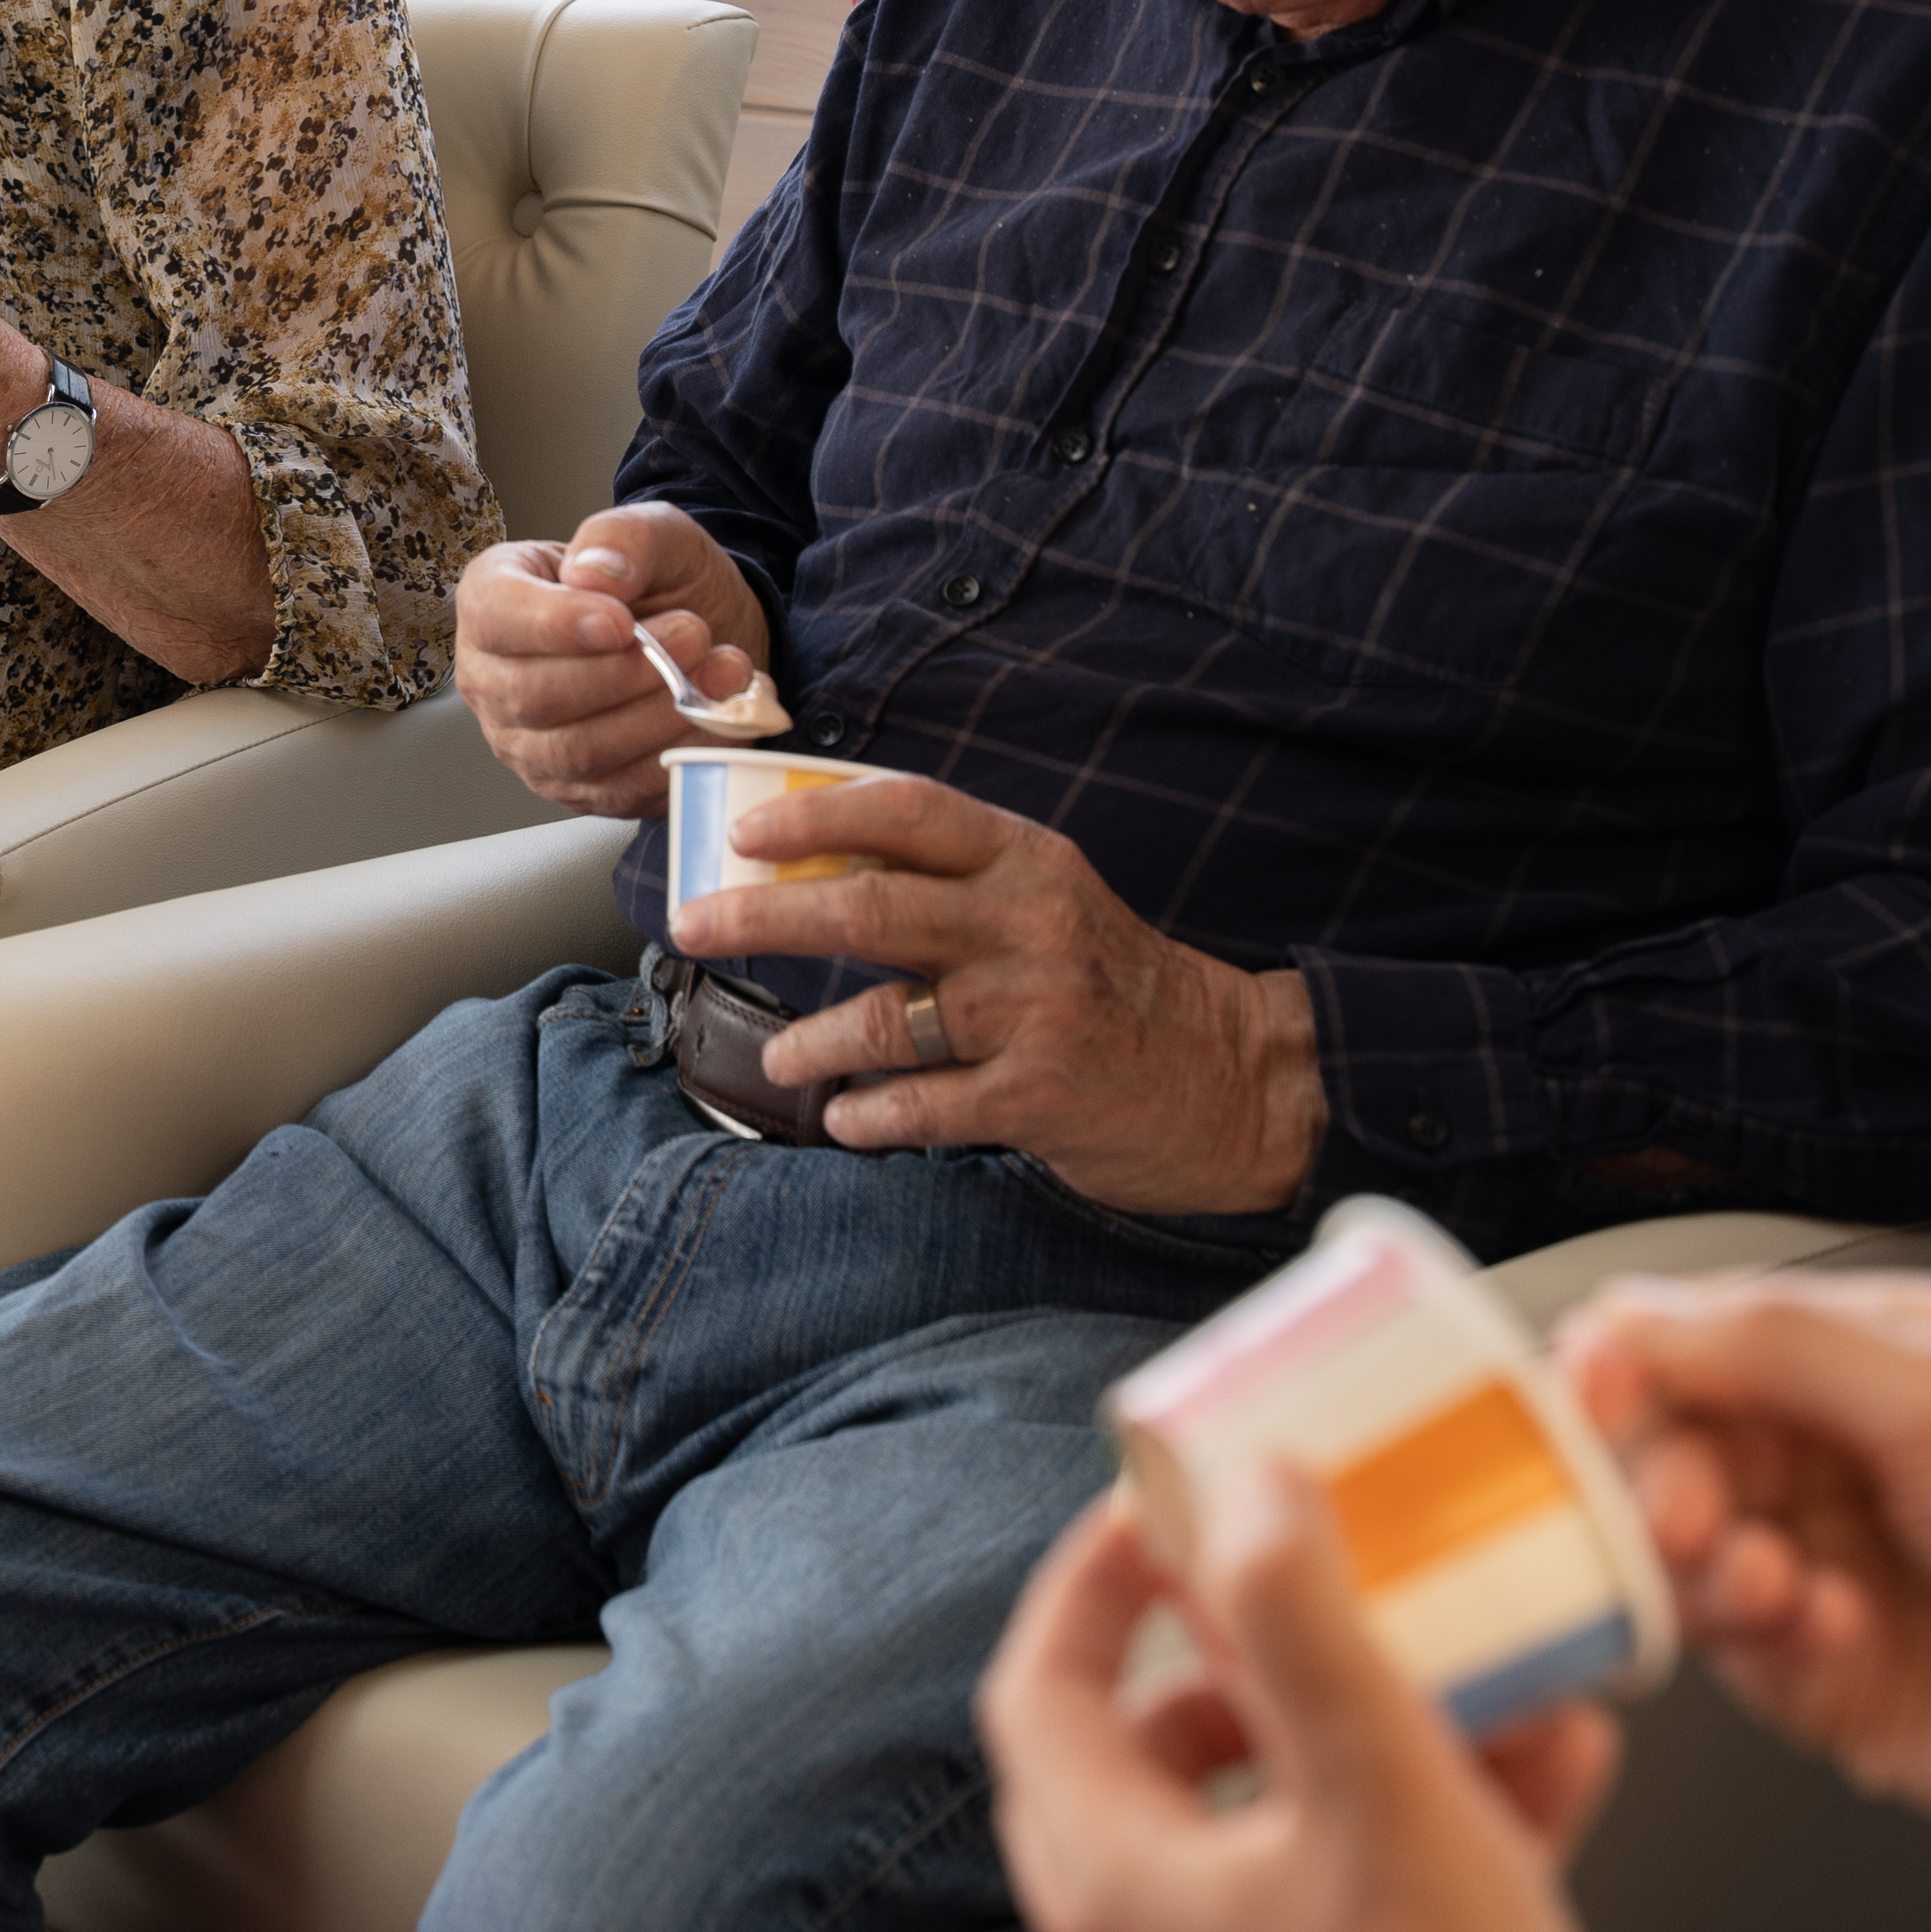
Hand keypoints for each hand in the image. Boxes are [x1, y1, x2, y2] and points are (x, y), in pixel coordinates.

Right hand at [454, 504, 772, 814]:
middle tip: (696, 636)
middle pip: (535, 696)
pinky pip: (618, 790)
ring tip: (723, 673)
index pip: (496, 617)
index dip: (555, 625)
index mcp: (491, 597)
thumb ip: (622, 540)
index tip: (623, 622)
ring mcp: (526, 743)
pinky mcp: (573, 790)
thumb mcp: (656, 534)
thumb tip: (596, 579)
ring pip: (578, 751)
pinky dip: (677, 756)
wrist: (701, 635)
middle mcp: (492, 678)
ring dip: (659, 717)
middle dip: (626, 673)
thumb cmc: (660, 582)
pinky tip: (719, 718)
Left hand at [678, 771, 1322, 1212]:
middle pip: (869, 904)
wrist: (1235, 1077)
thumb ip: (957, 881)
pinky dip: (868, 1114)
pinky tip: (846, 1119)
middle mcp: (1027, 926)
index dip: (814, 815)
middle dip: (763, 914)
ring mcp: (1033, 1013)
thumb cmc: (1116, 985)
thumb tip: (817, 866)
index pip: (908, 812)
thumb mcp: (1051, 900)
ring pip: (883, 1016)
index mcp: (1027, 861)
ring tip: (782, 1055)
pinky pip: (921, 1105)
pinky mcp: (1038, 1097)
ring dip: (811, 1041)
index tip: (743, 833)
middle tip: (695, 925)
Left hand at [982, 1483, 1781, 1931]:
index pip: (1037, 1692)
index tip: (1160, 1511)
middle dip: (1220, 1653)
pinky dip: (1414, 1818)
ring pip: (1251, 1821)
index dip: (1091, 1582)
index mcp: (1114, 1892)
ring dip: (1343, 1728)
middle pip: (1134, 1756)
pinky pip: (1334, 1893)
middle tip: (1286, 1585)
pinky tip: (1542, 1762)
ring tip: (1445, 1667)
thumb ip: (1300, 1620)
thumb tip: (1247, 1492)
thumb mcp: (1378, 1781)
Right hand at [1557, 1269, 1930, 1877]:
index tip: (1587, 1394)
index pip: (1689, 1347)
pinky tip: (1833, 1631)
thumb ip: (1772, 1344)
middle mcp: (1841, 1464)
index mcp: (1868, 1361)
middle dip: (1658, 1481)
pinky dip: (1768, 1642)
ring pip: (1688, 1560)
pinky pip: (1741, 1661)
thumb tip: (1623, 1320)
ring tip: (1770, 1578)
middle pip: (1667, 1456)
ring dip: (1707, 1567)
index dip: (1623, 1369)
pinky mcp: (1840, 1690)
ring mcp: (1837, 1576)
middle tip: (1686, 1511)